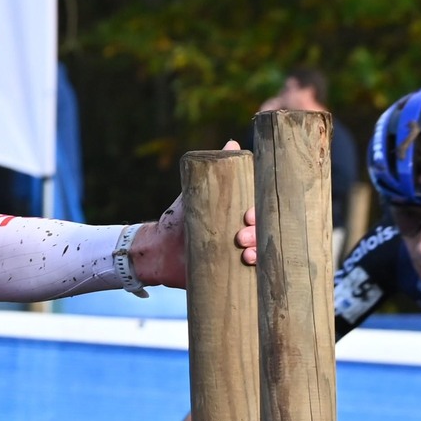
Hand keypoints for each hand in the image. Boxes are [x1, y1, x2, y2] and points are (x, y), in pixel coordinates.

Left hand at [129, 141, 259, 288]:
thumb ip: (215, 170)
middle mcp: (244, 236)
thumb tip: (233, 143)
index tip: (249, 216)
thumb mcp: (199, 192)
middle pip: (262, 236)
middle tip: (241, 236)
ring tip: (245, 254)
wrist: (158, 250)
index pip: (260, 214)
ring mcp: (239, 257)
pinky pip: (251, 277)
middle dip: (256, 235)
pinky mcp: (231, 276)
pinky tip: (249, 268)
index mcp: (240, 217)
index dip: (259, 215)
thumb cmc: (180, 218)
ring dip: (258, 255)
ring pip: (261, 256)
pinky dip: (254, 273)